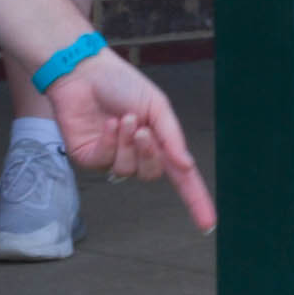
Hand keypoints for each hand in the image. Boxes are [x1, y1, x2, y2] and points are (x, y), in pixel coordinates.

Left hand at [44, 47, 214, 232]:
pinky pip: (104, 163)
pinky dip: (109, 142)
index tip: (208, 224)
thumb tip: (186, 167)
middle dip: (150, 153)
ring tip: (123, 118)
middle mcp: (135, 155)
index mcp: (158, 144)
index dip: (196, 201)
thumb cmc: (121, 84)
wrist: (85, 70)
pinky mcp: (88, 157)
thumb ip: (173, 137)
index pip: (181, 179)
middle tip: (144, 129)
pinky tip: (108, 123)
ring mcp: (110, 158)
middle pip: (151, 174)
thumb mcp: (158, 107)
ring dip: (127, 143)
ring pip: (126, 170)